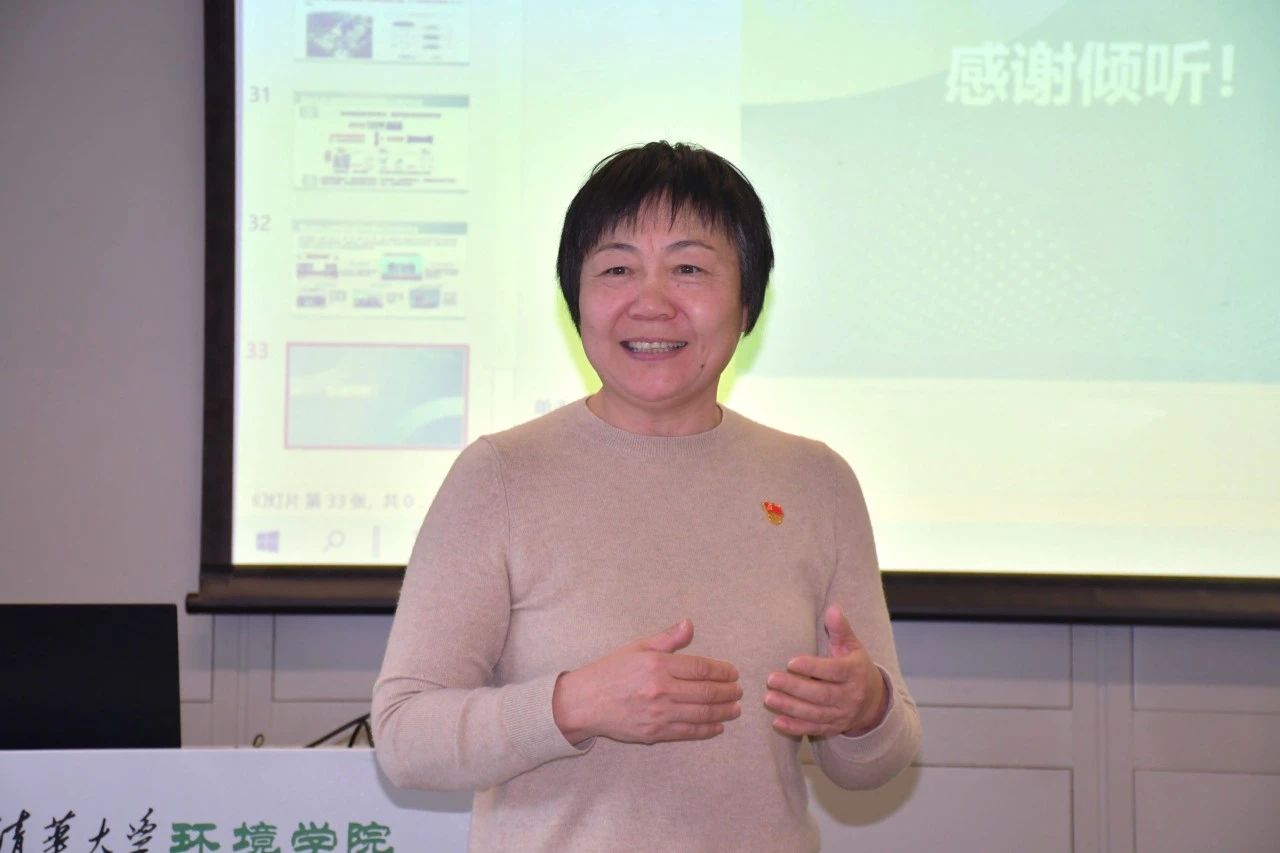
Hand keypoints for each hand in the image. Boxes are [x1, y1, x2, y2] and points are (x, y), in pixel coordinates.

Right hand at [553, 619, 741, 745]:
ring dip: (724, 711)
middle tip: (739, 691)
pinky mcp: (655, 733)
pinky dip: (707, 730)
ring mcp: (659, 713)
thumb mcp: (637, 647)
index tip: (733, 673)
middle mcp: (661, 689)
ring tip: (735, 708)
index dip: (722, 671)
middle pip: (706, 692)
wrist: (584, 703)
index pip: (701, 668)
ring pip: (702, 714)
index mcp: (658, 664)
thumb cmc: (610, 671)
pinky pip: (688, 733)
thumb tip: (690, 625)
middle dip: (728, 692)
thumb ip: (667, 639)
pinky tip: (718, 726)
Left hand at [764, 605, 887, 737]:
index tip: (791, 662)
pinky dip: (795, 727)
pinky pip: (813, 729)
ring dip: (790, 707)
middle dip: (795, 688)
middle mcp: (850, 696)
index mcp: (854, 672)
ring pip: (815, 713)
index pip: (833, 671)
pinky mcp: (833, 728)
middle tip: (771, 679)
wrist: (874, 702)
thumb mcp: (852, 647)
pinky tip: (776, 722)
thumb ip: (840, 629)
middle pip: (821, 694)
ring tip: (769, 698)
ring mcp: (842, 714)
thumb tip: (832, 608)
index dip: (813, 668)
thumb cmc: (856, 667)